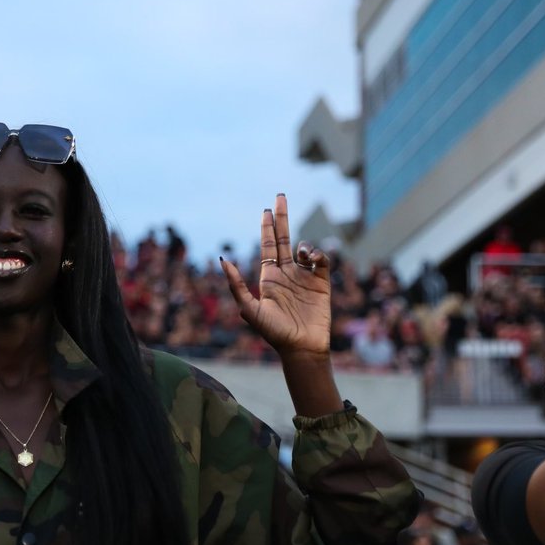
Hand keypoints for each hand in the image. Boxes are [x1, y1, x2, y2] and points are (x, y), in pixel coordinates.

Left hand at [220, 194, 330, 359]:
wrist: (302, 349)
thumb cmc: (274, 333)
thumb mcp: (250, 310)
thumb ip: (236, 285)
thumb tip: (222, 260)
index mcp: (268, 277)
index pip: (267, 245)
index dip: (267, 227)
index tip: (267, 209)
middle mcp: (286, 274)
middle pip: (283, 238)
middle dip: (282, 218)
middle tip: (280, 196)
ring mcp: (304, 277)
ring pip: (303, 248)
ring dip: (302, 244)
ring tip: (302, 254)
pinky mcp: (322, 283)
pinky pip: (322, 261)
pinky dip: (317, 254)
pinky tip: (311, 258)